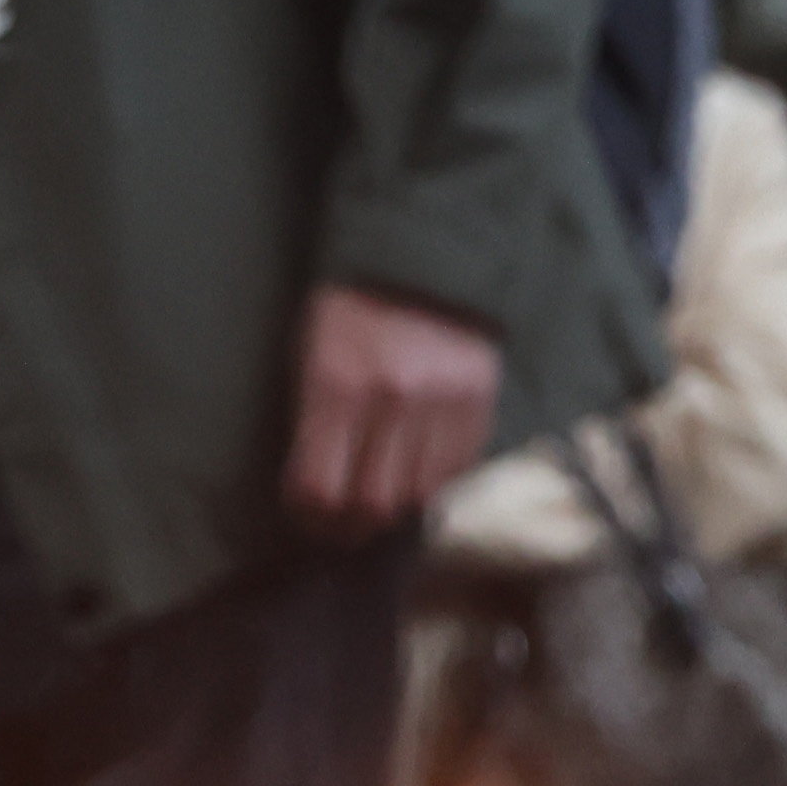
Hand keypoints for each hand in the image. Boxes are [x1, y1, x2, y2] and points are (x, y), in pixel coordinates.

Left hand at [282, 281, 506, 540]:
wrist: (421, 258)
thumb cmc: (350, 309)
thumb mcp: (310, 355)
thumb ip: (313, 422)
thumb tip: (315, 495)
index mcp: (336, 383)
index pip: (319, 487)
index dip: (309, 518)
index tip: (306, 520)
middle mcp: (392, 399)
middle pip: (370, 503)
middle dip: (350, 527)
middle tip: (342, 527)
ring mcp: (442, 402)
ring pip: (416, 496)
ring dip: (393, 509)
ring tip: (380, 503)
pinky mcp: (480, 402)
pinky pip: (457, 471)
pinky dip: (434, 483)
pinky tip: (416, 474)